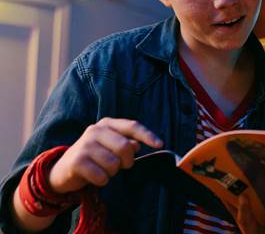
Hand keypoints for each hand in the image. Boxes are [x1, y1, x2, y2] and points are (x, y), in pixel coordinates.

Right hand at [48, 117, 162, 193]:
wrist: (63, 169)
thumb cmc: (94, 156)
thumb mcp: (111, 147)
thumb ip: (126, 143)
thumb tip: (137, 145)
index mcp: (107, 124)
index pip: (132, 126)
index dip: (147, 135)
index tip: (161, 144)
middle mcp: (95, 130)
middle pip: (125, 147)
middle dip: (127, 161)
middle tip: (121, 166)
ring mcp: (85, 145)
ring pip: (114, 164)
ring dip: (112, 172)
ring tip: (103, 170)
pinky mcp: (77, 161)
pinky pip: (102, 176)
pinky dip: (102, 180)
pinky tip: (94, 177)